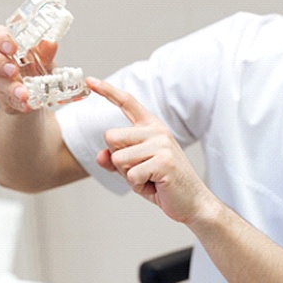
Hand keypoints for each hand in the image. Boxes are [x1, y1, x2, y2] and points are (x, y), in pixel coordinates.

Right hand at [0, 25, 56, 112]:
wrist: (35, 90)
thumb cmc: (33, 66)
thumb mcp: (42, 56)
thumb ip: (45, 51)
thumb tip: (50, 42)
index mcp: (3, 44)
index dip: (1, 40)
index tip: (12, 47)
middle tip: (12, 70)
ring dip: (11, 88)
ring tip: (23, 94)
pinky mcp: (4, 98)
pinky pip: (9, 101)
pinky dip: (19, 104)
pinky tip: (26, 105)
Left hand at [87, 77, 208, 223]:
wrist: (192, 202)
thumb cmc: (164, 184)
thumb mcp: (135, 170)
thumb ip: (116, 160)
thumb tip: (101, 155)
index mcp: (151, 127)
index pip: (127, 103)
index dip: (108, 91)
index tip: (90, 80)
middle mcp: (157, 131)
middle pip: (111, 137)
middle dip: (118, 160)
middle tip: (141, 170)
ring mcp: (162, 144)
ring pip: (118, 158)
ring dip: (129, 175)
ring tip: (149, 179)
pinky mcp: (164, 161)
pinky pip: (131, 175)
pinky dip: (138, 186)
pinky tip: (155, 185)